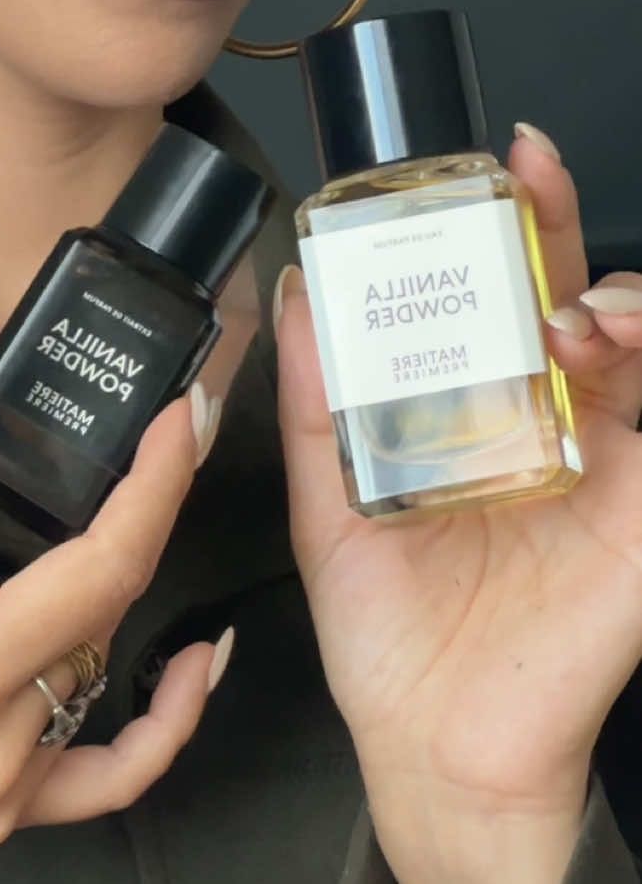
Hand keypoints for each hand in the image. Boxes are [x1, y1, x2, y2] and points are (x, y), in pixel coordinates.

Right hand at [0, 276, 226, 859]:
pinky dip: (155, 728)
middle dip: (149, 514)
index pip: (107, 566)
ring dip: (135, 597)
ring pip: (107, 682)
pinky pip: (103, 780)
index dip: (159, 482)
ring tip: (158, 510)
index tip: (183, 416)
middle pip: (113, 617)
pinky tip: (186, 668)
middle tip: (171, 435)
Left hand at [273, 126, 641, 880]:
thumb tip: (294, 291)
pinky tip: (601, 353)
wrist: (430, 740)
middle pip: (564, 290)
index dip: (495, 220)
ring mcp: (598, 459)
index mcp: (469, 405)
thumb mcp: (326, 497)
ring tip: (564, 313)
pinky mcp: (639, 511)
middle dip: (558, 220)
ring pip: (632, 338)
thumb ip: (312, 398)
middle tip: (531, 174)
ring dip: (608, 300)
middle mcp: (539, 417)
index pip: (489, 290)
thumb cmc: (388, 630)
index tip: (485, 160)